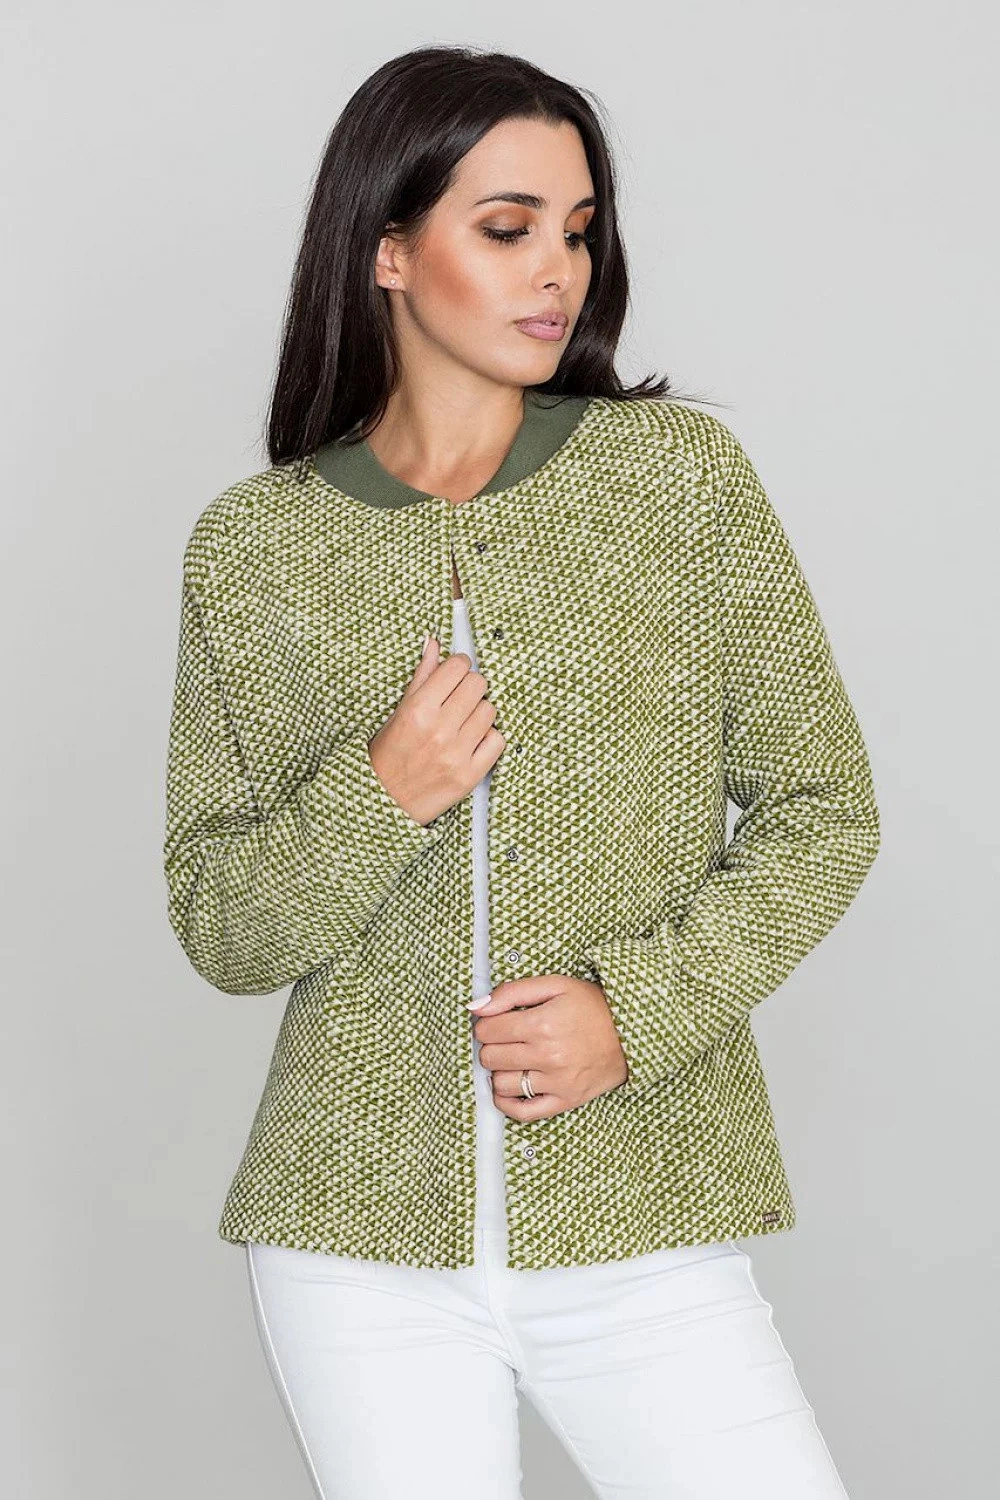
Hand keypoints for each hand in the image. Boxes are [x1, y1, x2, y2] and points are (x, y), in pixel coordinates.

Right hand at [369, 635, 505, 826]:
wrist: (383, 802)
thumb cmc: (388, 755)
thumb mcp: (397, 712)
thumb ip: (421, 677)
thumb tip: (434, 643)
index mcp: (418, 709)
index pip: (458, 667)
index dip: (458, 666)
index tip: (454, 673)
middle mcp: (439, 730)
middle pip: (478, 684)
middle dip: (470, 687)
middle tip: (458, 699)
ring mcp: (457, 754)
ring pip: (490, 711)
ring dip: (479, 712)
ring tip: (462, 723)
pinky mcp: (470, 775)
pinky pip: (498, 740)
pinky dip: (488, 738)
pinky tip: (471, 741)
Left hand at [470, 974, 628, 1119]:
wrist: (632, 1032)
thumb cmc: (593, 1006)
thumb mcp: (555, 985)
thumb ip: (512, 992)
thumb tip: (476, 1007)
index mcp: (542, 1024)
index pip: (487, 1030)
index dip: (486, 1023)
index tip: (496, 1022)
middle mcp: (547, 1056)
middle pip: (490, 1057)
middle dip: (491, 1045)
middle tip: (505, 1039)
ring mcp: (557, 1082)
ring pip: (501, 1084)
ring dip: (499, 1071)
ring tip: (512, 1060)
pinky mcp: (565, 1101)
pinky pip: (523, 1113)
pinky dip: (507, 1103)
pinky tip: (509, 1088)